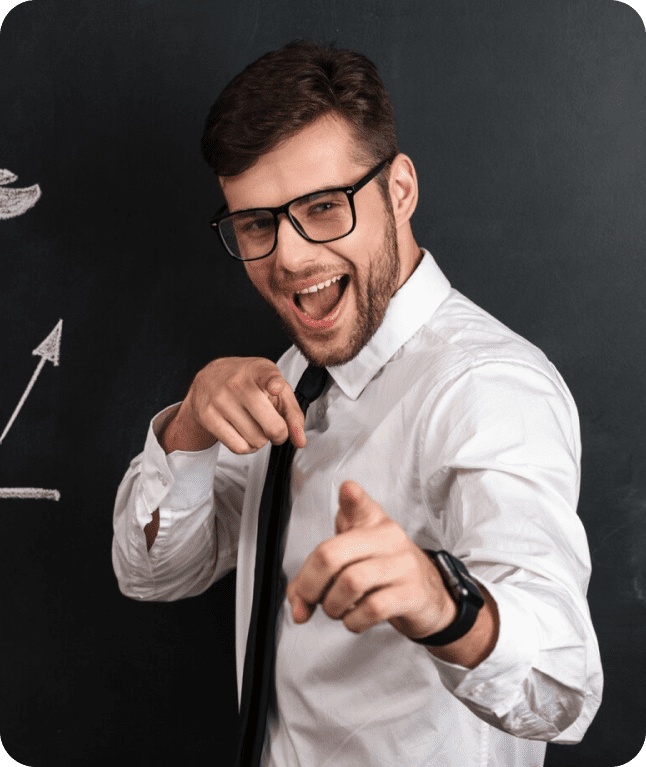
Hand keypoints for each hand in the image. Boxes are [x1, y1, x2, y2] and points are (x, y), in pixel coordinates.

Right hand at [162, 357, 305, 453]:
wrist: (209, 379)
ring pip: (256, 440)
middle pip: (272, 426)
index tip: (275, 387)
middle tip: (275, 428)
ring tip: (255, 427)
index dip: (274, 383)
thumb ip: (292, 413)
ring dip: (261, 440)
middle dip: (279, 434)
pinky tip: (244, 434)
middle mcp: (237, 382)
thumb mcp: (275, 388)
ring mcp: (220, 400)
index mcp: (258, 370)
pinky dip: (247, 447)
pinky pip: (238, 447)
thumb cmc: (248, 383)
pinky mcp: (208, 417)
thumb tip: (300, 441)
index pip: (268, 376)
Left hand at [286, 480, 456, 639]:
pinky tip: (354, 618)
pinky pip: (372, 608)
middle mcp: (387, 537)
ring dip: (332, 606)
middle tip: (311, 598)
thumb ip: (315, 578)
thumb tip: (298, 609)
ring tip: (336, 609)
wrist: (428, 594)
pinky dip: (353, 620)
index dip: (352, 497)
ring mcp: (402, 564)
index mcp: (370, 521)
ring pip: (350, 583)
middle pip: (332, 554)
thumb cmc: (380, 569)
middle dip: (310, 585)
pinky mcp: (412, 593)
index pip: (360, 504)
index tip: (348, 489)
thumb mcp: (349, 559)